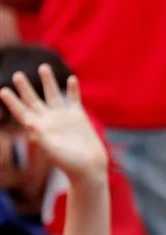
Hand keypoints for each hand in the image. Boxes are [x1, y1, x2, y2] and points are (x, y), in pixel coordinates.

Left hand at [0, 64, 107, 182]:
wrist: (89, 167)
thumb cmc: (69, 163)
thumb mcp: (53, 151)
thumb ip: (41, 137)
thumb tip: (28, 121)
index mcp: (38, 129)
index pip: (21, 112)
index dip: (12, 102)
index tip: (3, 90)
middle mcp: (48, 120)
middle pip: (33, 101)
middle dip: (25, 88)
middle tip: (18, 75)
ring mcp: (63, 117)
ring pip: (53, 95)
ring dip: (48, 81)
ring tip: (43, 67)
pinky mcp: (78, 116)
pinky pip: (74, 99)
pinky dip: (73, 89)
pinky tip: (71, 79)